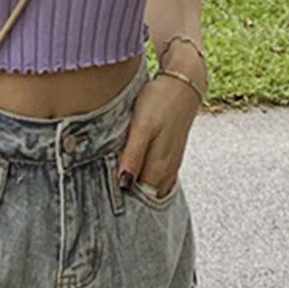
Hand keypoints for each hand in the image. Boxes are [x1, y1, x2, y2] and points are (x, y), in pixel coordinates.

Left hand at [116, 74, 199, 196]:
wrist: (183, 83)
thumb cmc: (159, 102)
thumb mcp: (141, 127)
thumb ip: (133, 156)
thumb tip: (124, 184)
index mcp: (159, 166)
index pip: (140, 199)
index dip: (123, 204)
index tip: (105, 204)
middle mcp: (167, 170)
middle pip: (147, 198)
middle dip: (129, 202)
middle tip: (106, 201)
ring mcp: (171, 163)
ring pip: (153, 189)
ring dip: (137, 192)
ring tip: (116, 191)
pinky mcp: (171, 155)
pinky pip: (158, 178)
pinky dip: (145, 181)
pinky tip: (133, 176)